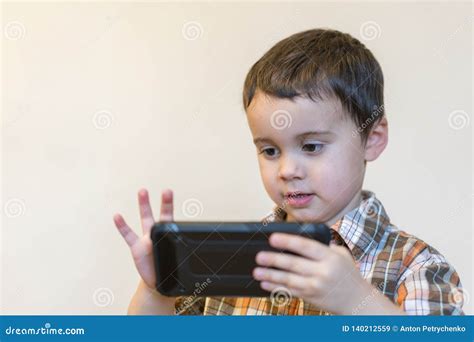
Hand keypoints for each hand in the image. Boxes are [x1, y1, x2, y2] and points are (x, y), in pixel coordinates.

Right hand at [113, 188, 173, 290]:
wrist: (157, 281)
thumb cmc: (169, 270)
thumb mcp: (178, 265)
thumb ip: (181, 260)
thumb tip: (195, 266)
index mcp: (170, 237)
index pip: (175, 222)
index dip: (177, 214)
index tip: (179, 204)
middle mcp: (159, 235)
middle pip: (163, 216)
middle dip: (165, 203)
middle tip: (167, 191)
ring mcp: (146, 240)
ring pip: (146, 219)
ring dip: (144, 205)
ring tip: (143, 191)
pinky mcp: (136, 248)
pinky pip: (128, 235)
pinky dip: (122, 226)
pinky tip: (117, 216)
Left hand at [252, 233, 380, 314]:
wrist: (358, 301)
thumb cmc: (348, 274)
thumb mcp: (341, 255)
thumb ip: (323, 246)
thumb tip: (299, 238)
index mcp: (330, 257)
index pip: (306, 246)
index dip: (288, 241)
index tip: (273, 238)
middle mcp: (323, 272)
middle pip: (294, 264)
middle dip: (274, 260)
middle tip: (260, 256)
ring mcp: (316, 286)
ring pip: (289, 280)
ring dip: (271, 276)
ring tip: (257, 271)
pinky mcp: (311, 297)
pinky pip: (290, 292)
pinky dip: (276, 288)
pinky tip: (265, 284)